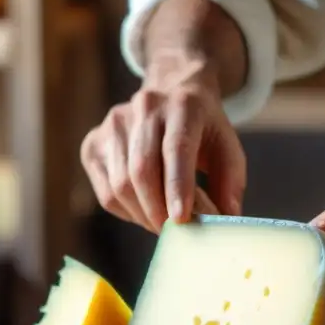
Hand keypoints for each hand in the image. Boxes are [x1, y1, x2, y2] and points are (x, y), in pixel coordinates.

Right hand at [80, 57, 246, 233]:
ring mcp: (113, 123)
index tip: (181, 219)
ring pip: (120, 185)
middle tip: (174, 233)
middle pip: (142, 170)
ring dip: (142, 215)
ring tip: (162, 223)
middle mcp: (144, 108)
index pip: (176, 148)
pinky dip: (127, 211)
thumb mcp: (228, 148)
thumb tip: (225, 221)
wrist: (172, 91)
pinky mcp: (94, 142)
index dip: (177, 186)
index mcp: (183, 105)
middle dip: (158, 210)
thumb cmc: (203, 128)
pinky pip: (106, 191)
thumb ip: (230, 183)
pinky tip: (144, 209)